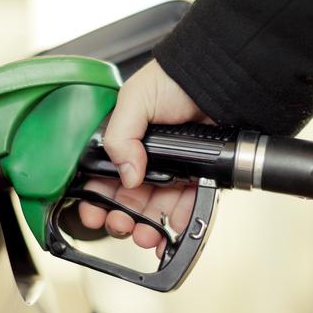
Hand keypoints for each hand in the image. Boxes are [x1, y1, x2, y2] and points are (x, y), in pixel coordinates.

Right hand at [78, 59, 212, 255]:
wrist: (218, 78)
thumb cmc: (175, 78)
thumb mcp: (134, 99)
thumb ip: (120, 136)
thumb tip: (127, 175)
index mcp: (123, 142)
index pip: (102, 177)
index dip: (96, 199)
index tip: (93, 214)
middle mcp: (144, 158)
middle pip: (126, 199)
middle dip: (120, 218)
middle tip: (120, 225)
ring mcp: (170, 169)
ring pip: (153, 208)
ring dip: (146, 227)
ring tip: (145, 235)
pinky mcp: (196, 176)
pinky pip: (184, 205)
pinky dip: (177, 221)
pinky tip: (170, 228)